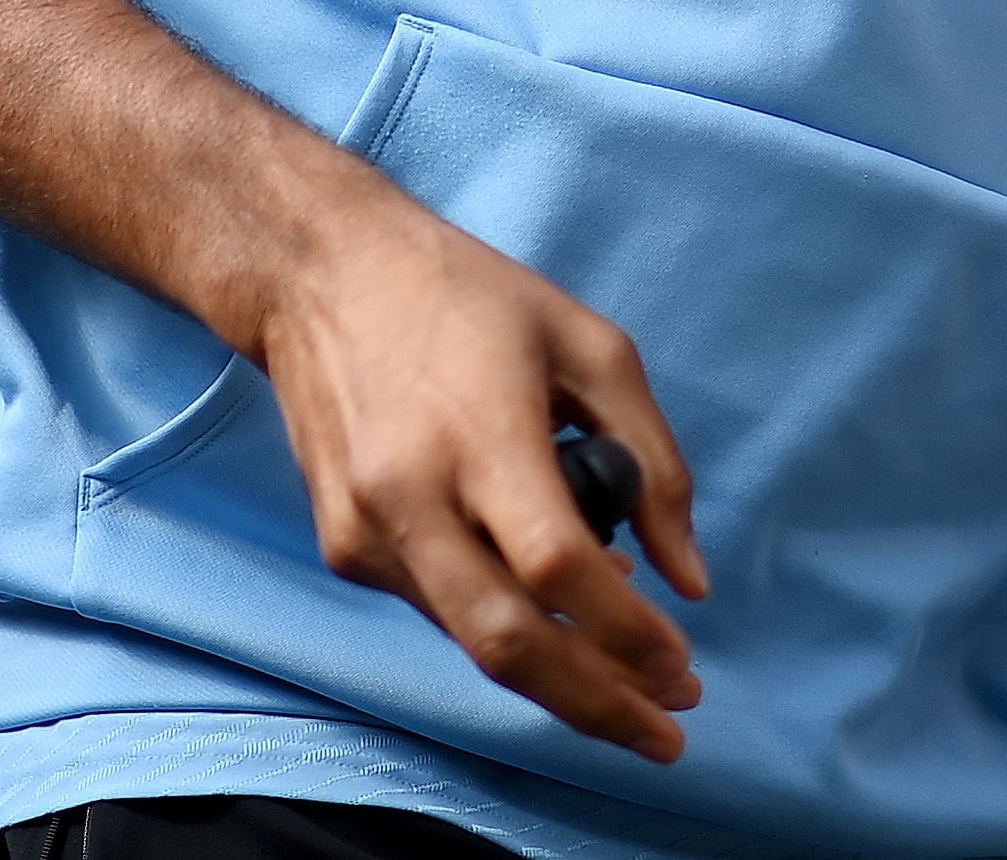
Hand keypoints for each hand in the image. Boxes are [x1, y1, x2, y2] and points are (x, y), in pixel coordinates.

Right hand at [247, 183, 711, 760]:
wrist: (318, 274)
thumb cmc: (466, 297)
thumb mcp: (589, 344)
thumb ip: (652, 462)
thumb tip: (688, 580)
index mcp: (478, 432)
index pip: (558, 567)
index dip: (627, 635)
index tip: (684, 669)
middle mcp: (409, 495)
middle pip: (509, 641)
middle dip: (597, 704)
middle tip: (669, 732)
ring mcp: (366, 530)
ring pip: (473, 642)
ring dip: (559, 678)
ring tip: (633, 679)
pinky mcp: (344, 549)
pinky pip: (441, 613)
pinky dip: (504, 626)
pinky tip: (554, 612)